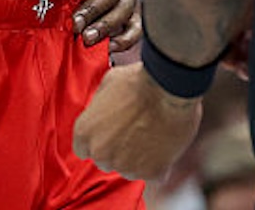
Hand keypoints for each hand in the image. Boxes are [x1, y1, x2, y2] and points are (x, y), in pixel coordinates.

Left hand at [72, 63, 202, 179]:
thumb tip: (103, 111)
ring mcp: (125, 165)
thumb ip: (99, 106)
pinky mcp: (150, 172)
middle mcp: (100, 152)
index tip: (114, 134)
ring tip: (154, 134)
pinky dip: (160, 163)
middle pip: (106, 160)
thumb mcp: (108, 83)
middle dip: (119, 149)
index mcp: (85, 131)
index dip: (101, 140)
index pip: (84, 149)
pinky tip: (166, 144)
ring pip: (129, 169)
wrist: (170, 87)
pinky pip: (153, 174)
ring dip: (139, 158)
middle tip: (137, 130)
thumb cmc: (140, 80)